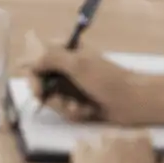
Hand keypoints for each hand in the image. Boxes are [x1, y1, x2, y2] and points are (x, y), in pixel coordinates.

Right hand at [20, 30, 148, 124]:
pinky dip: (75, 112)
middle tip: (60, 103)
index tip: (38, 88)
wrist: (134, 102)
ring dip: (64, 106)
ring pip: (52, 98)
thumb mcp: (78, 64)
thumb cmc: (107, 79)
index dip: (33, 73)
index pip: (36, 57)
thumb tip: (29, 61)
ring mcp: (72, 85)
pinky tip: (88, 112)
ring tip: (80, 108)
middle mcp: (66, 66)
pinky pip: (65, 109)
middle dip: (50, 96)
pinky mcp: (78, 101)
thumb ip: (50, 58)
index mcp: (66, 50)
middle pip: (40, 81)